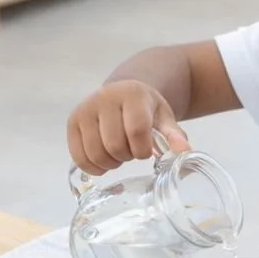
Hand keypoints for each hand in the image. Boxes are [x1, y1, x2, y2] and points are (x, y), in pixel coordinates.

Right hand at [67, 79, 189, 173]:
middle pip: (114, 145)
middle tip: (131, 151)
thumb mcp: (164, 117)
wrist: (123, 91)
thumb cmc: (146, 108)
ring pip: (95, 153)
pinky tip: (104, 160)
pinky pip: (78, 156)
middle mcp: (105, 98)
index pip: (136, 131)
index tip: (147, 151)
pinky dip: (93, 166)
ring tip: (119, 154)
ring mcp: (85, 109)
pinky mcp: (72, 121)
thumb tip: (185, 152)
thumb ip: (174, 134)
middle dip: (127, 156)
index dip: (142, 149)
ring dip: (110, 162)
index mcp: (133, 95)